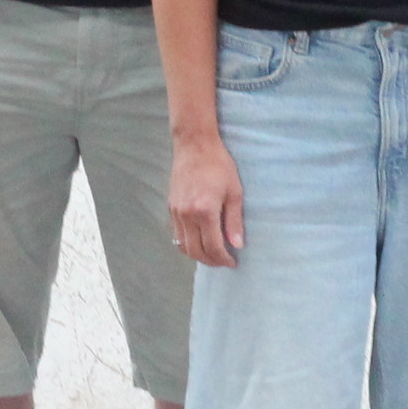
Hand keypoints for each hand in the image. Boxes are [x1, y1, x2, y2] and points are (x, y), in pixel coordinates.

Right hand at [171, 135, 246, 268]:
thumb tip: (237, 245)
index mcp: (205, 210)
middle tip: (223, 262)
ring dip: (197, 255)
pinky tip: (199, 240)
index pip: (213, 246)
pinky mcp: (170, 208)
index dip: (223, 259)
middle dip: (210, 261)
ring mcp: (176, 212)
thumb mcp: (234, 191)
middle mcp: (187, 215)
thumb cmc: (219, 165)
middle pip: (195, 251)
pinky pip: (176, 235)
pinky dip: (187, 244)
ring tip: (212, 254)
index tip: (232, 262)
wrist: (194, 145)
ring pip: (183, 246)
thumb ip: (234, 221)